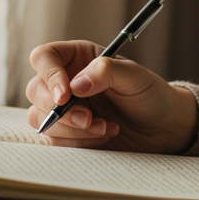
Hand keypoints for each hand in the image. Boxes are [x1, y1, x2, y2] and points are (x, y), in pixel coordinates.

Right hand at [25, 40, 198, 153]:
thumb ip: (106, 72)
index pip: (44, 57)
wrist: (163, 127)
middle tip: (90, 119)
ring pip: (40, 118)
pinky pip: (54, 140)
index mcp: (78, 57)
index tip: (66, 95)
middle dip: (60, 110)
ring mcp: (64, 108)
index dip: (49, 75)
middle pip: (35, 90)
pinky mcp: (68, 133)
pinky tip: (104, 135)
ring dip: (71, 128)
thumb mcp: (135, 76)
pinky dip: (78, 142)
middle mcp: (66, 81)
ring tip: (105, 127)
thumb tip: (76, 84)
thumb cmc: (150, 94)